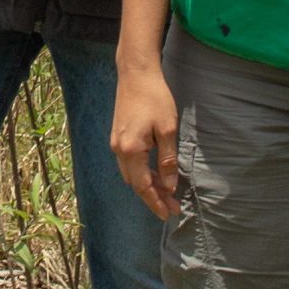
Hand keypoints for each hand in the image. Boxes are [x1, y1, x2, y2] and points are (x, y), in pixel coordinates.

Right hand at [111, 59, 181, 220]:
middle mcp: (118, 150)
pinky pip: (129, 163)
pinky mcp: (118, 136)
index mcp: (130, 150)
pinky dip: (142, 172)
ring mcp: (116, 143)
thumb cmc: (155, 98)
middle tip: (172, 207)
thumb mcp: (167, 129)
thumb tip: (169, 185)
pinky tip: (155, 173)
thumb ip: (167, 159)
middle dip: (153, 197)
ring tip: (166, 193)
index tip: (169, 214)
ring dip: (147, 185)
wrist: (136, 73)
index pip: (143, 186)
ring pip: (131, 174)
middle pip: (135, 183)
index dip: (156, 202)